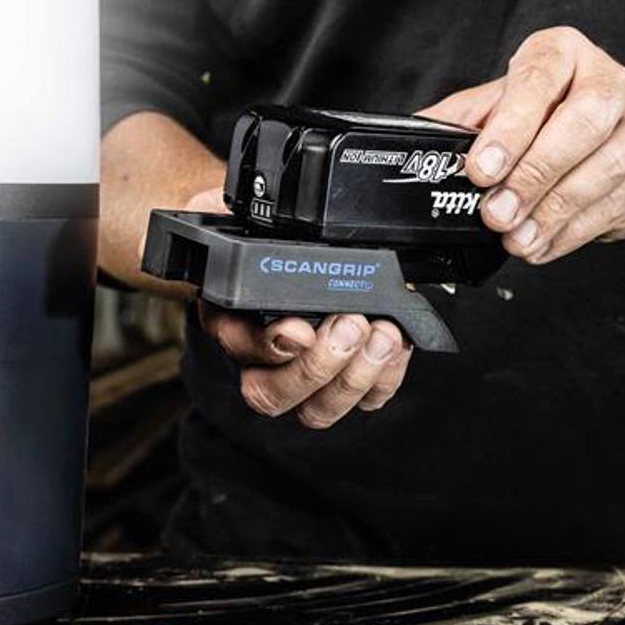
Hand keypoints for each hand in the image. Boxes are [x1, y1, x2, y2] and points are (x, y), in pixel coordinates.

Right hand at [175, 187, 412, 426]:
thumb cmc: (259, 228)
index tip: (300, 328)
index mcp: (229, 315)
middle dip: (318, 366)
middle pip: (271, 395)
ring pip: (315, 410)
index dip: (270, 344)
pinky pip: (362, 399)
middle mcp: (259, 355)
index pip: (238, 347)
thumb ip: (239, 224)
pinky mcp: (346, 375)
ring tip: (380, 335)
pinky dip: (386, 377)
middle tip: (349, 324)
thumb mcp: (242, 215)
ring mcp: (302, 371)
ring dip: (355, 378)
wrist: (281, 234)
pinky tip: (395, 342)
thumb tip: (258, 234)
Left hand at [422, 26, 624, 262]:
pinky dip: (566, 235)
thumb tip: (419, 135)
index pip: (538, 80)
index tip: (480, 167)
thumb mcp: (504, 99)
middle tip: (496, 209)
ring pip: (600, 172)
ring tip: (513, 234)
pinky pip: (606, 211)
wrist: (622, 132)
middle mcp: (608, 85)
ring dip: (550, 213)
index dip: (509, 127)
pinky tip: (537, 243)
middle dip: (532, 174)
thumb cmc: (554, 110)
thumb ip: (464, 116)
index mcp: (564, 54)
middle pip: (580, 125)